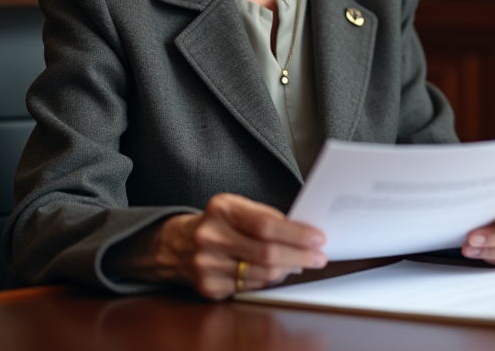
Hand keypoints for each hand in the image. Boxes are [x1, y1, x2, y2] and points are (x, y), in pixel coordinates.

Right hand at [105, 193, 327, 299]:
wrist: (175, 244)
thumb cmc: (218, 222)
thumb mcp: (237, 206)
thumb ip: (266, 216)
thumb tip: (303, 233)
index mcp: (221, 209)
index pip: (266, 224)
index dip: (296, 234)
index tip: (318, 238)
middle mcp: (210, 237)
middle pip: (266, 253)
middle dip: (299, 256)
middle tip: (319, 256)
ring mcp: (206, 265)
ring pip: (260, 274)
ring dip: (288, 270)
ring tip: (303, 263)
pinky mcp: (208, 287)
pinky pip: (250, 287)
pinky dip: (269, 281)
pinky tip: (280, 273)